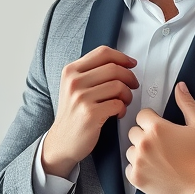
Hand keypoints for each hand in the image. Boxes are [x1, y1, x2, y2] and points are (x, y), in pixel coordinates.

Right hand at [42, 46, 137, 176]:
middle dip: (130, 77)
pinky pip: (118, 104)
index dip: (122, 57)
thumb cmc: (73, 114)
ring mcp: (81, 98)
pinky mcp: (90, 114)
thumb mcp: (74, 87)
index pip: (103, 52)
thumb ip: (91, 73)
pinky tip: (118, 113)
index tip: (131, 64)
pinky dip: (123, 108)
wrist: (61, 141)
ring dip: (127, 95)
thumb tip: (121, 62)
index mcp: (71, 71)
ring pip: (118, 86)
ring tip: (124, 102)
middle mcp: (74, 82)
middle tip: (133, 86)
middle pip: (114, 68)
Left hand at [125, 81, 194, 193]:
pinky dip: (138, 169)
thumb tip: (180, 87)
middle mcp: (144, 143)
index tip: (159, 128)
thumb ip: (186, 104)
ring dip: (140, 152)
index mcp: (157, 128)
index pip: (142, 115)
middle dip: (145, 135)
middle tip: (161, 144)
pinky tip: (154, 170)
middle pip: (134, 131)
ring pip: (130, 149)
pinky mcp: (136, 178)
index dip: (151, 120)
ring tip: (158, 158)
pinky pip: (128, 168)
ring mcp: (139, 161)